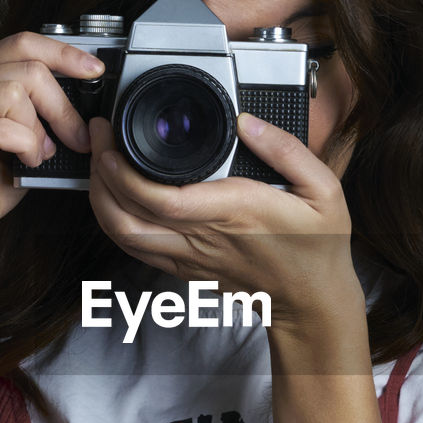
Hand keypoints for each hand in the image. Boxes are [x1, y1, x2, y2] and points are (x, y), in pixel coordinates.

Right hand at [0, 32, 102, 263]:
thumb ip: (42, 112)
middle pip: (25, 69)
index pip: (21, 43)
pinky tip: (27, 162)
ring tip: (40, 153)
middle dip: (61, 105)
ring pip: (12, 95)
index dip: (62, 53)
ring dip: (40, 129)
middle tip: (76, 136)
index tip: (93, 70)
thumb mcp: (24, 139)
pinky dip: (26, 146)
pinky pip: (1, 129)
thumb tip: (85, 100)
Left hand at [88, 112, 363, 330]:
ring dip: (100, 200)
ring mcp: (189, 256)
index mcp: (233, 211)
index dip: (123, 172)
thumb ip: (285, 149)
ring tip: (100, 164)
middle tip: (98, 139)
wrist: (310, 302)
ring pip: (123, 235)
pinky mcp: (184, 267)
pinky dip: (114, 221)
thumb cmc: (317, 248)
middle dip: (100, 176)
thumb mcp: (323, 189)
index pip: (161, 198)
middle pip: (126, 216)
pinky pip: (135, 248)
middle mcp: (203, 236)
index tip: (113, 140)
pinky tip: (114, 196)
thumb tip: (248, 121)